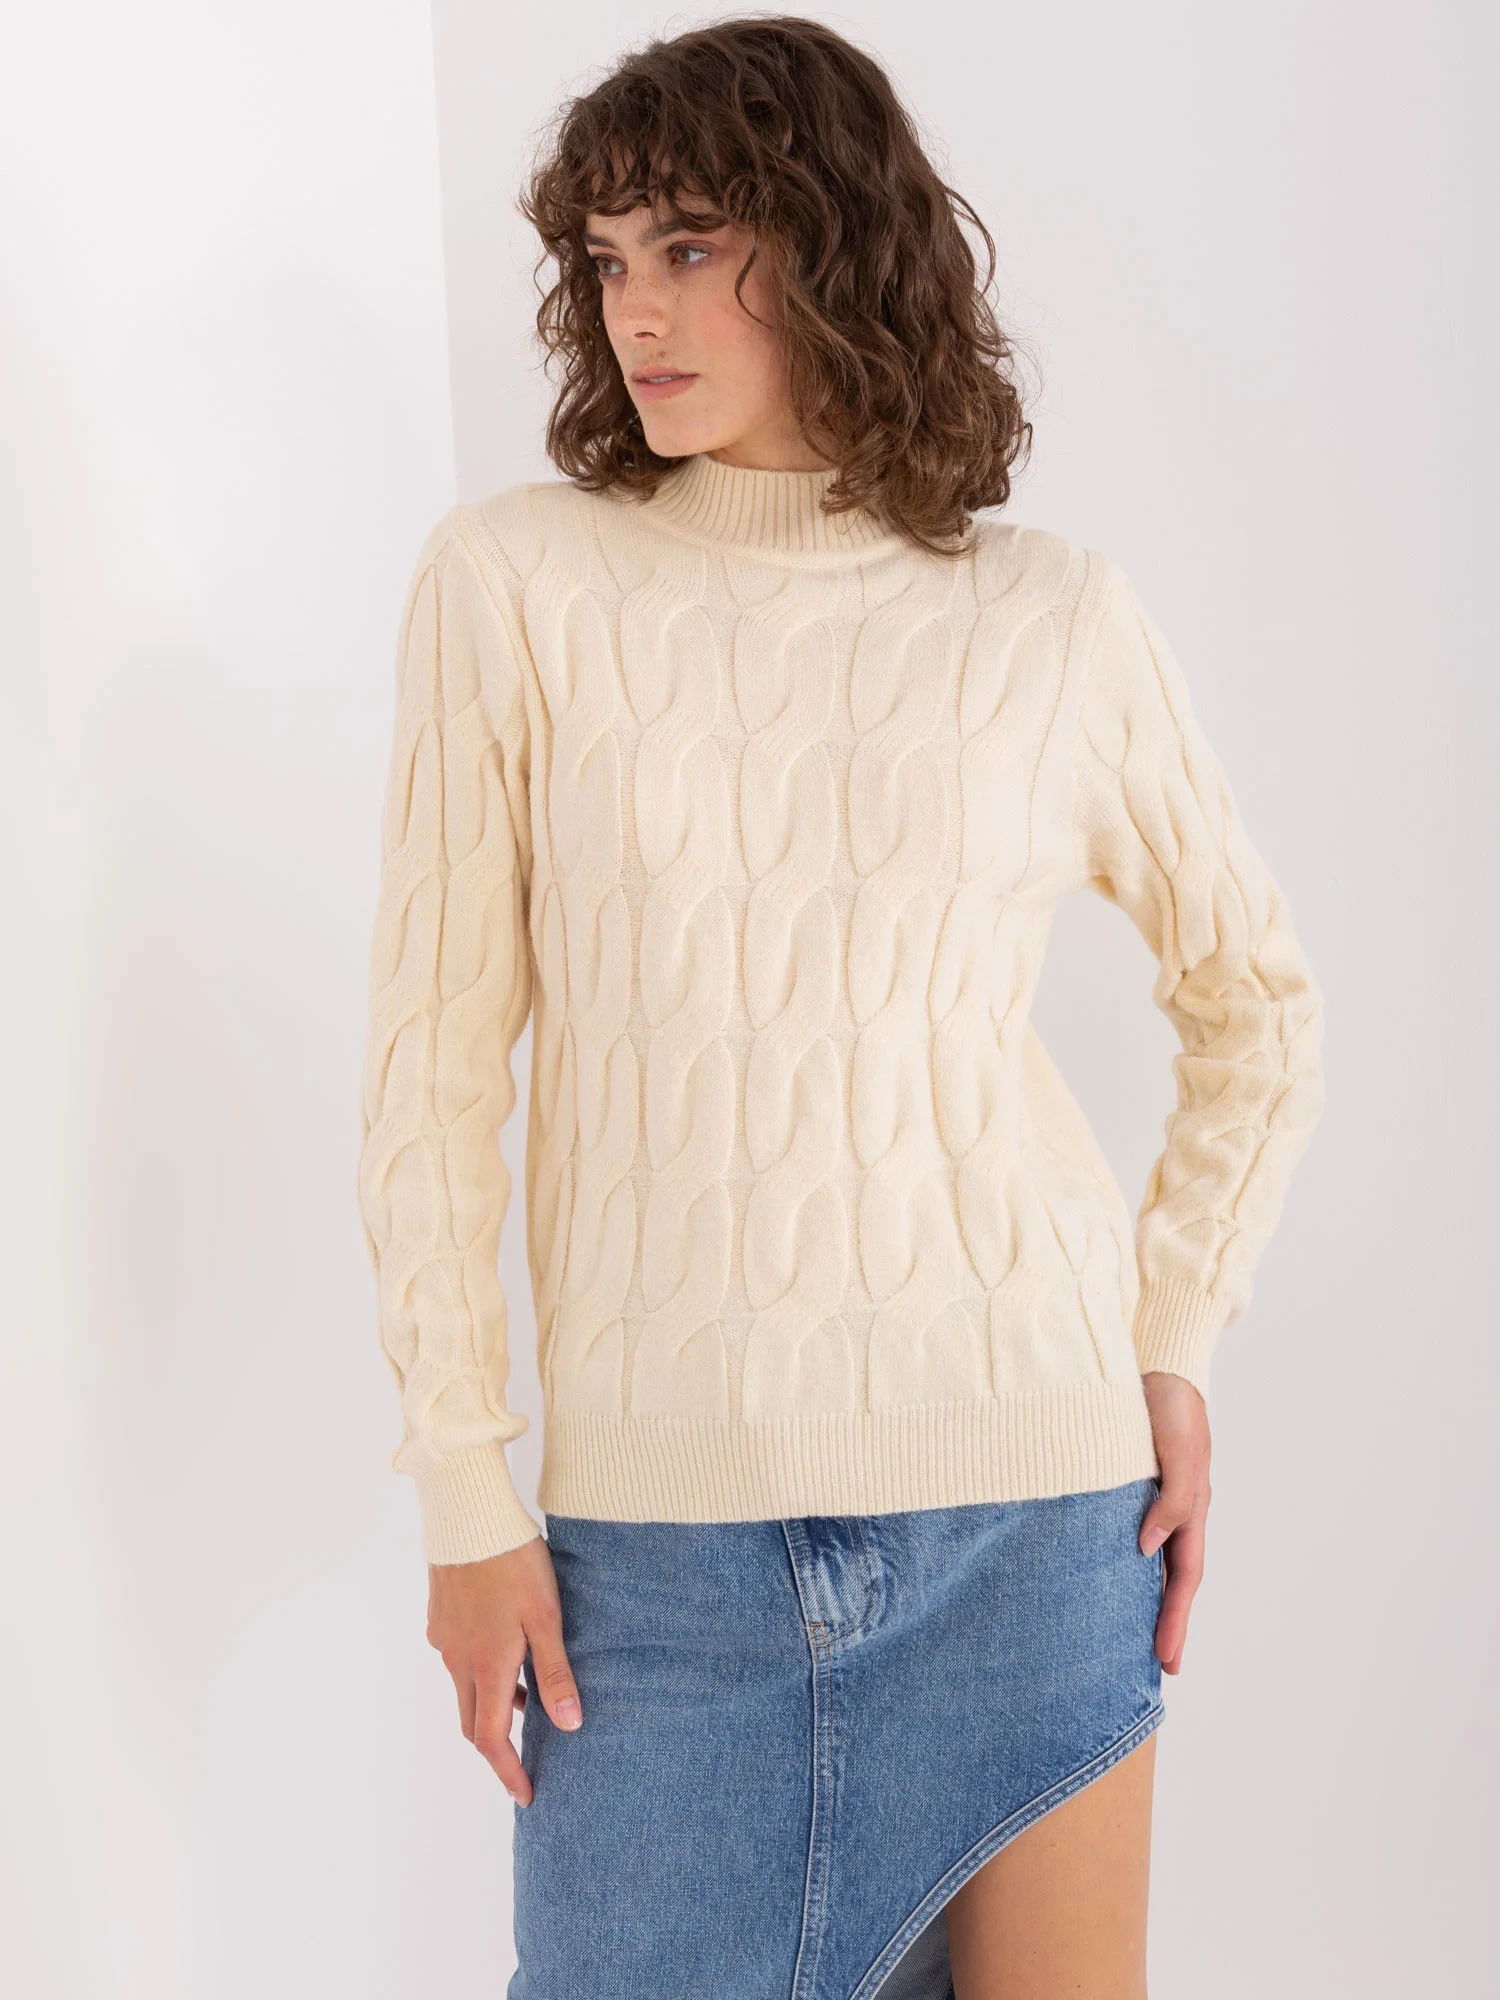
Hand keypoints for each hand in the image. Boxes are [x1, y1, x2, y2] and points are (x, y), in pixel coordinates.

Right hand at [426, 1533, 582, 1804]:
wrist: (468, 1516)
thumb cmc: (513, 1563)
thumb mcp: (546, 1617)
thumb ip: (556, 1672)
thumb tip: (570, 1726)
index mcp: (487, 1667)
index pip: (492, 1741)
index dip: (508, 1773)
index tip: (526, 1795)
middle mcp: (458, 1660)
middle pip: (473, 1722)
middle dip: (498, 1747)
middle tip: (527, 1758)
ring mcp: (445, 1639)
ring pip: (466, 1689)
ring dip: (493, 1704)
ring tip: (529, 1698)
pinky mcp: (440, 1618)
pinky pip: (459, 1659)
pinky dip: (481, 1672)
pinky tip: (506, 1650)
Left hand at [1138, 1371, 1211, 1674]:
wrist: (1156, 1361)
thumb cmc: (1170, 1403)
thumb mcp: (1179, 1451)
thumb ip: (1171, 1499)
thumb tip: (1148, 1549)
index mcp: (1191, 1508)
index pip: (1183, 1576)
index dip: (1175, 1618)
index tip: (1166, 1661)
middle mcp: (1174, 1510)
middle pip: (1171, 1578)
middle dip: (1164, 1622)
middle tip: (1155, 1667)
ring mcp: (1152, 1498)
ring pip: (1151, 1559)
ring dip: (1142, 1597)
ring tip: (1128, 1636)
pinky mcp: (1128, 1483)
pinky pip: (1128, 1531)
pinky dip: (1122, 1560)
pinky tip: (1106, 1575)